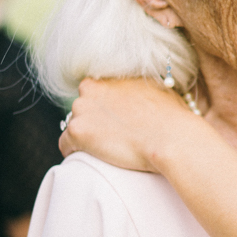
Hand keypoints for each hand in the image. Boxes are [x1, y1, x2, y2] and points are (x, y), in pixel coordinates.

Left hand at [59, 77, 197, 170]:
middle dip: (93, 122)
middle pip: (82, 109)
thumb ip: (137, 89)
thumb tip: (141, 94)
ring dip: (85, 137)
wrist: (170, 138)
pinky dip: (74, 152)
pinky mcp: (76, 132)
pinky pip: (65, 145)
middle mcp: (90, 89)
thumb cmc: (171, 117)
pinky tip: (90, 158)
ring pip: (74, 126)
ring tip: (105, 150)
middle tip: (111, 137)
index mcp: (108, 78)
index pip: (94, 93)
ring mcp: (81, 110)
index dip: (103, 109)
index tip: (113, 122)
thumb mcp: (156, 90)